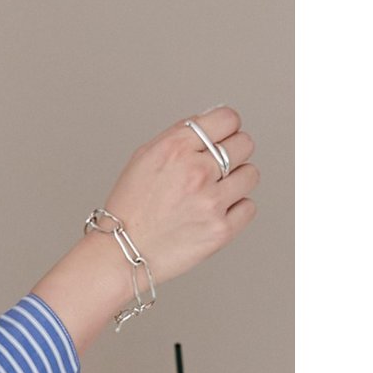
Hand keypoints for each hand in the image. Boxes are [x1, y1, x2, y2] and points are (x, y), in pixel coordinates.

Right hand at [101, 105, 261, 284]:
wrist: (121, 253)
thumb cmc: (130, 208)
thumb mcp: (144, 159)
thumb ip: (180, 136)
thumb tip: (213, 122)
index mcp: (174, 149)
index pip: (228, 119)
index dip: (226, 127)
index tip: (223, 136)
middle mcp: (195, 172)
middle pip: (244, 144)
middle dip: (232, 153)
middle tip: (216, 168)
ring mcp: (210, 201)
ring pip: (251, 174)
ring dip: (235, 182)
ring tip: (212, 193)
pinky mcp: (221, 229)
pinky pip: (248, 207)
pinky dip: (234, 210)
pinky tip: (212, 213)